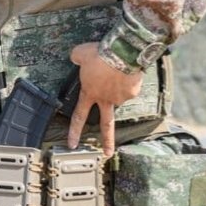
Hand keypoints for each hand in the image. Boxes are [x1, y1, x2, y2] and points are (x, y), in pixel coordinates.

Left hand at [67, 42, 142, 156]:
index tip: (72, 143)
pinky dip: (128, 77)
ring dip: (118, 82)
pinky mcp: (133, 92)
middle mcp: (105, 99)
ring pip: (118, 92)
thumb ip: (77, 58)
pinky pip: (130, 84)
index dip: (74, 130)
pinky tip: (125, 68)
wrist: (122, 52)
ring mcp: (120, 97)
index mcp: (90, 93)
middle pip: (106, 125)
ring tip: (116, 66)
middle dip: (107, 141)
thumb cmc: (100, 54)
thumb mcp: (80, 53)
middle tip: (107, 153)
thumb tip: (76, 58)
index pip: (79, 115)